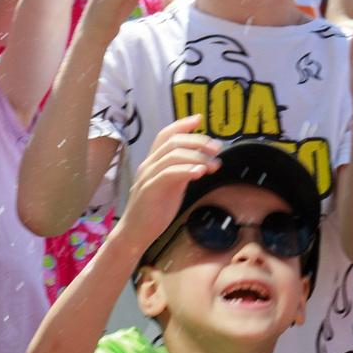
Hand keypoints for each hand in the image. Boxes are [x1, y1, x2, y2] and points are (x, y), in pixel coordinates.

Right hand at [121, 114, 221, 245]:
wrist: (136, 232)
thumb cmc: (154, 211)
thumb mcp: (172, 187)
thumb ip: (183, 172)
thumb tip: (202, 161)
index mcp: (153, 163)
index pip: (165, 136)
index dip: (182, 125)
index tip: (199, 119)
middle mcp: (148, 165)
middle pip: (172, 142)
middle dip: (197, 141)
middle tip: (217, 148)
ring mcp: (148, 177)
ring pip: (172, 155)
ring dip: (197, 157)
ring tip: (214, 164)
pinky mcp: (150, 190)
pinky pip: (169, 174)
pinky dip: (186, 170)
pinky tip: (201, 172)